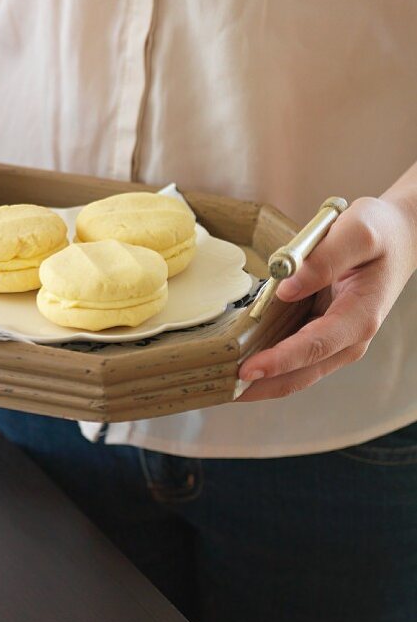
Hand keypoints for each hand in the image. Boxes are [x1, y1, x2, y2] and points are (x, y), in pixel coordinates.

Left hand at [237, 195, 416, 401]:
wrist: (399, 236)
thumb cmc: (379, 231)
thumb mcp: (356, 233)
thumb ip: (324, 260)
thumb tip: (288, 287)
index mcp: (359, 316)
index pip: (315, 346)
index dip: (280, 360)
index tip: (247, 369)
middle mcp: (350, 338)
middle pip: (303, 373)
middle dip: (263, 385)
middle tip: (222, 390)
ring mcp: (338, 339)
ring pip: (297, 372)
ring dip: (264, 382)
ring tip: (223, 386)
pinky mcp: (325, 333)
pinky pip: (295, 357)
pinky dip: (270, 365)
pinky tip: (242, 365)